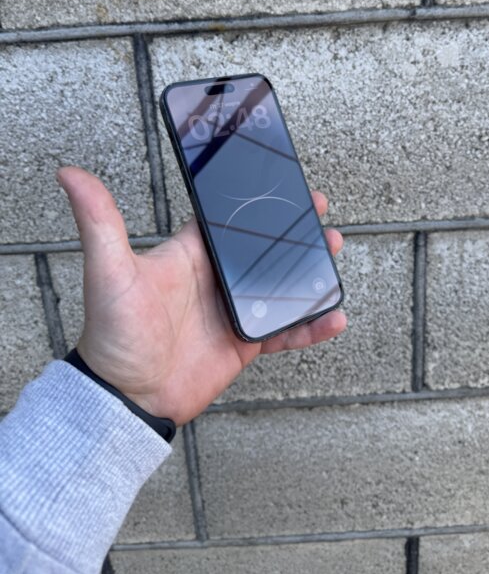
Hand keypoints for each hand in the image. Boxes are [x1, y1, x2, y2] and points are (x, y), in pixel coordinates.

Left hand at [57, 167, 345, 425]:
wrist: (125, 399)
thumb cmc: (113, 336)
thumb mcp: (109, 272)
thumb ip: (100, 222)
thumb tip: (70, 175)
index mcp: (191, 255)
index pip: (229, 220)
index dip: (258, 202)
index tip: (284, 185)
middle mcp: (215, 280)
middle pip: (263, 248)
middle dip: (292, 231)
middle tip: (318, 214)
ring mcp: (233, 311)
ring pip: (281, 285)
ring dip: (308, 270)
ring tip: (332, 251)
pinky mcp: (244, 343)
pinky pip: (285, 331)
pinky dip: (310, 325)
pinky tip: (333, 316)